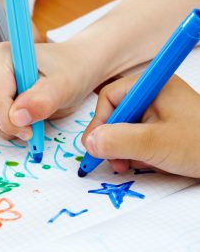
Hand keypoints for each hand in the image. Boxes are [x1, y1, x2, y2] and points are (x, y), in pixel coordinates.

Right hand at [0, 40, 99, 139]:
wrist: (73, 67)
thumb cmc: (70, 72)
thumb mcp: (64, 86)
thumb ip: (43, 101)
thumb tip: (17, 118)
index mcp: (0, 55)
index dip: (10, 122)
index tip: (31, 132)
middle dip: (10, 125)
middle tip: (35, 125)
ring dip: (9, 127)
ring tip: (33, 115)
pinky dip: (7, 125)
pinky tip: (25, 115)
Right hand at [82, 74, 199, 176]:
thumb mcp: (156, 143)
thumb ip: (119, 141)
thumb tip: (89, 142)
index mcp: (152, 86)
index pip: (110, 97)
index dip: (100, 121)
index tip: (94, 145)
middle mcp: (153, 95)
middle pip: (116, 114)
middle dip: (112, 140)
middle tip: (113, 160)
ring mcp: (159, 112)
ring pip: (125, 128)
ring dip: (122, 149)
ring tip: (130, 165)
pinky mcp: (162, 127)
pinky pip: (137, 137)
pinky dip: (136, 152)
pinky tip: (145, 163)